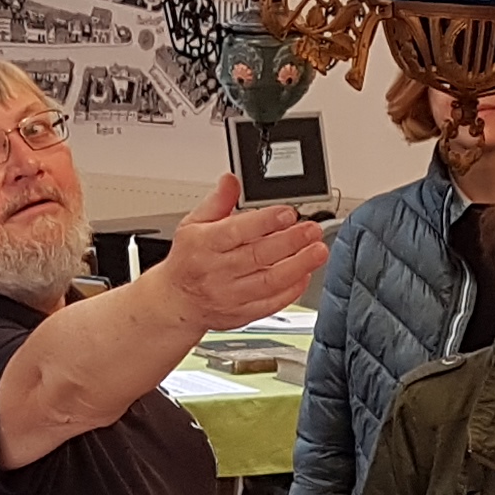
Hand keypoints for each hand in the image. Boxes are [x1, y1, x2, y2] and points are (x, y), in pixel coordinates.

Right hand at [158, 174, 328, 330]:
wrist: (176, 301)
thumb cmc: (187, 260)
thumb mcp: (193, 224)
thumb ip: (218, 202)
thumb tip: (231, 180)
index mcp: (204, 244)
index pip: (237, 231)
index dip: (266, 221)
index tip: (288, 213)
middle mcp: (217, 271)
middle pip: (258, 255)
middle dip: (291, 241)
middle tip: (312, 230)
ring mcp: (230, 295)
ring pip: (269, 281)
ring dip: (298, 265)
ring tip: (318, 251)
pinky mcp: (241, 314)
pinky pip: (271, 303)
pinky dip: (291, 290)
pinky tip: (305, 274)